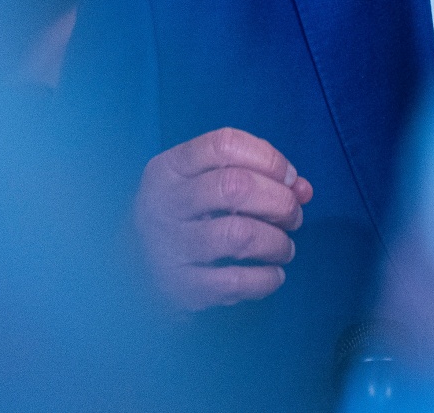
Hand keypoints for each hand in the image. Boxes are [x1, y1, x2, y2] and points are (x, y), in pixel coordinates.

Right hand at [133, 127, 314, 309]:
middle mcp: (163, 203)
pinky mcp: (177, 288)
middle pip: (235, 187)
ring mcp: (167, 247)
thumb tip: (302, 189)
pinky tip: (272, 275)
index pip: (224, 144)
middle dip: (279, 201)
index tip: (289, 177)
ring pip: (238, 235)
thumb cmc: (183, 217)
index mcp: (169, 168)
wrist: (131, 272)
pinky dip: (265, 279)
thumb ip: (256, 176)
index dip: (268, 158)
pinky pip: (233, 282)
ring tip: (284, 247)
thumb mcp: (205, 184)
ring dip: (276, 241)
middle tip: (293, 216)